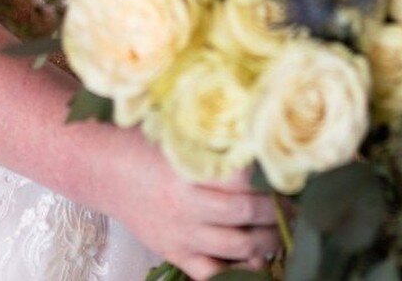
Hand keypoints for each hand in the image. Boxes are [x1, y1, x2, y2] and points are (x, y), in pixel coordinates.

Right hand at [110, 136, 278, 279]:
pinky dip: (240, 270)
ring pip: (238, 246)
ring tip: (283, 231)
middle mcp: (188, 204)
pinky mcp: (176, 253)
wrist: (105, 171)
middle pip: (246, 213)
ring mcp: (182, 233)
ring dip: (268, 240)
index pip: (242, 175)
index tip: (289, 171)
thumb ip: (212, 140)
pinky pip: (214, 273)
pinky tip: (258, 261)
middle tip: (296, 205)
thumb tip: (257, 133)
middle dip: (277, 211)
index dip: (270, 175)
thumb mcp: (178, 134)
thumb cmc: (145, 145)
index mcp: (190, 168)